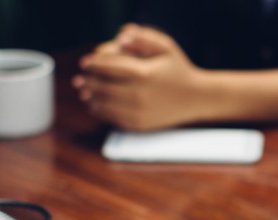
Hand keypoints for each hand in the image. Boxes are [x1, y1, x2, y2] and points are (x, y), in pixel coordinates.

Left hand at [72, 24, 204, 130]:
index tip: (85, 63)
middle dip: (88, 81)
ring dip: (91, 98)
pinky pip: (113, 119)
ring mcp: (139, 111)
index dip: (93, 64)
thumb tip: (120, 36)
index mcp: (143, 73)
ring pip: (104, 104)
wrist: (197, 98)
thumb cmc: (179, 71)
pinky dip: (101, 112)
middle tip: (80, 79)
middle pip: (102, 86)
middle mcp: (139, 94)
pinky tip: (96, 106)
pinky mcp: (140, 124)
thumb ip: (144, 38)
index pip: (108, 67)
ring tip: (84, 92)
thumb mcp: (166, 48)